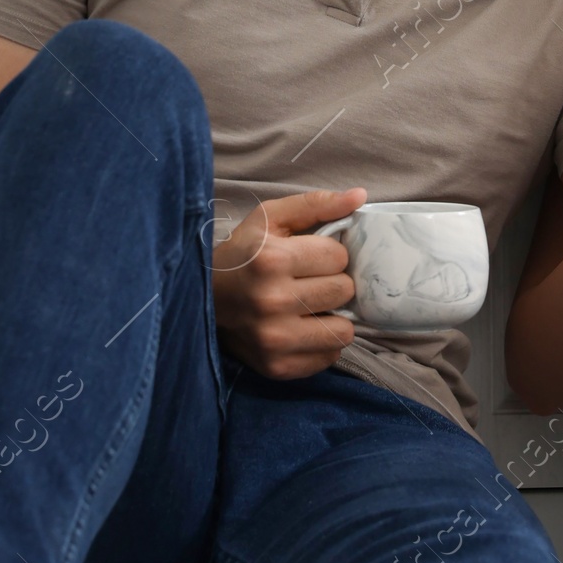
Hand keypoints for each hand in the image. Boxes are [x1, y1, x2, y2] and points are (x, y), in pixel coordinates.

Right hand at [212, 186, 365, 379]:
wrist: (203, 302)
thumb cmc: (243, 255)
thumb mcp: (270, 219)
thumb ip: (316, 204)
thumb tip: (360, 196)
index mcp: (271, 260)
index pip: (339, 256)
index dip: (329, 254)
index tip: (309, 258)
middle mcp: (272, 302)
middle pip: (343, 291)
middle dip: (333, 283)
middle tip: (310, 282)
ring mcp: (275, 339)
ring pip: (344, 330)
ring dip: (333, 317)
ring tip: (311, 307)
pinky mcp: (278, 367)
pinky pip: (330, 357)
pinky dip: (322, 343)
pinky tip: (302, 329)